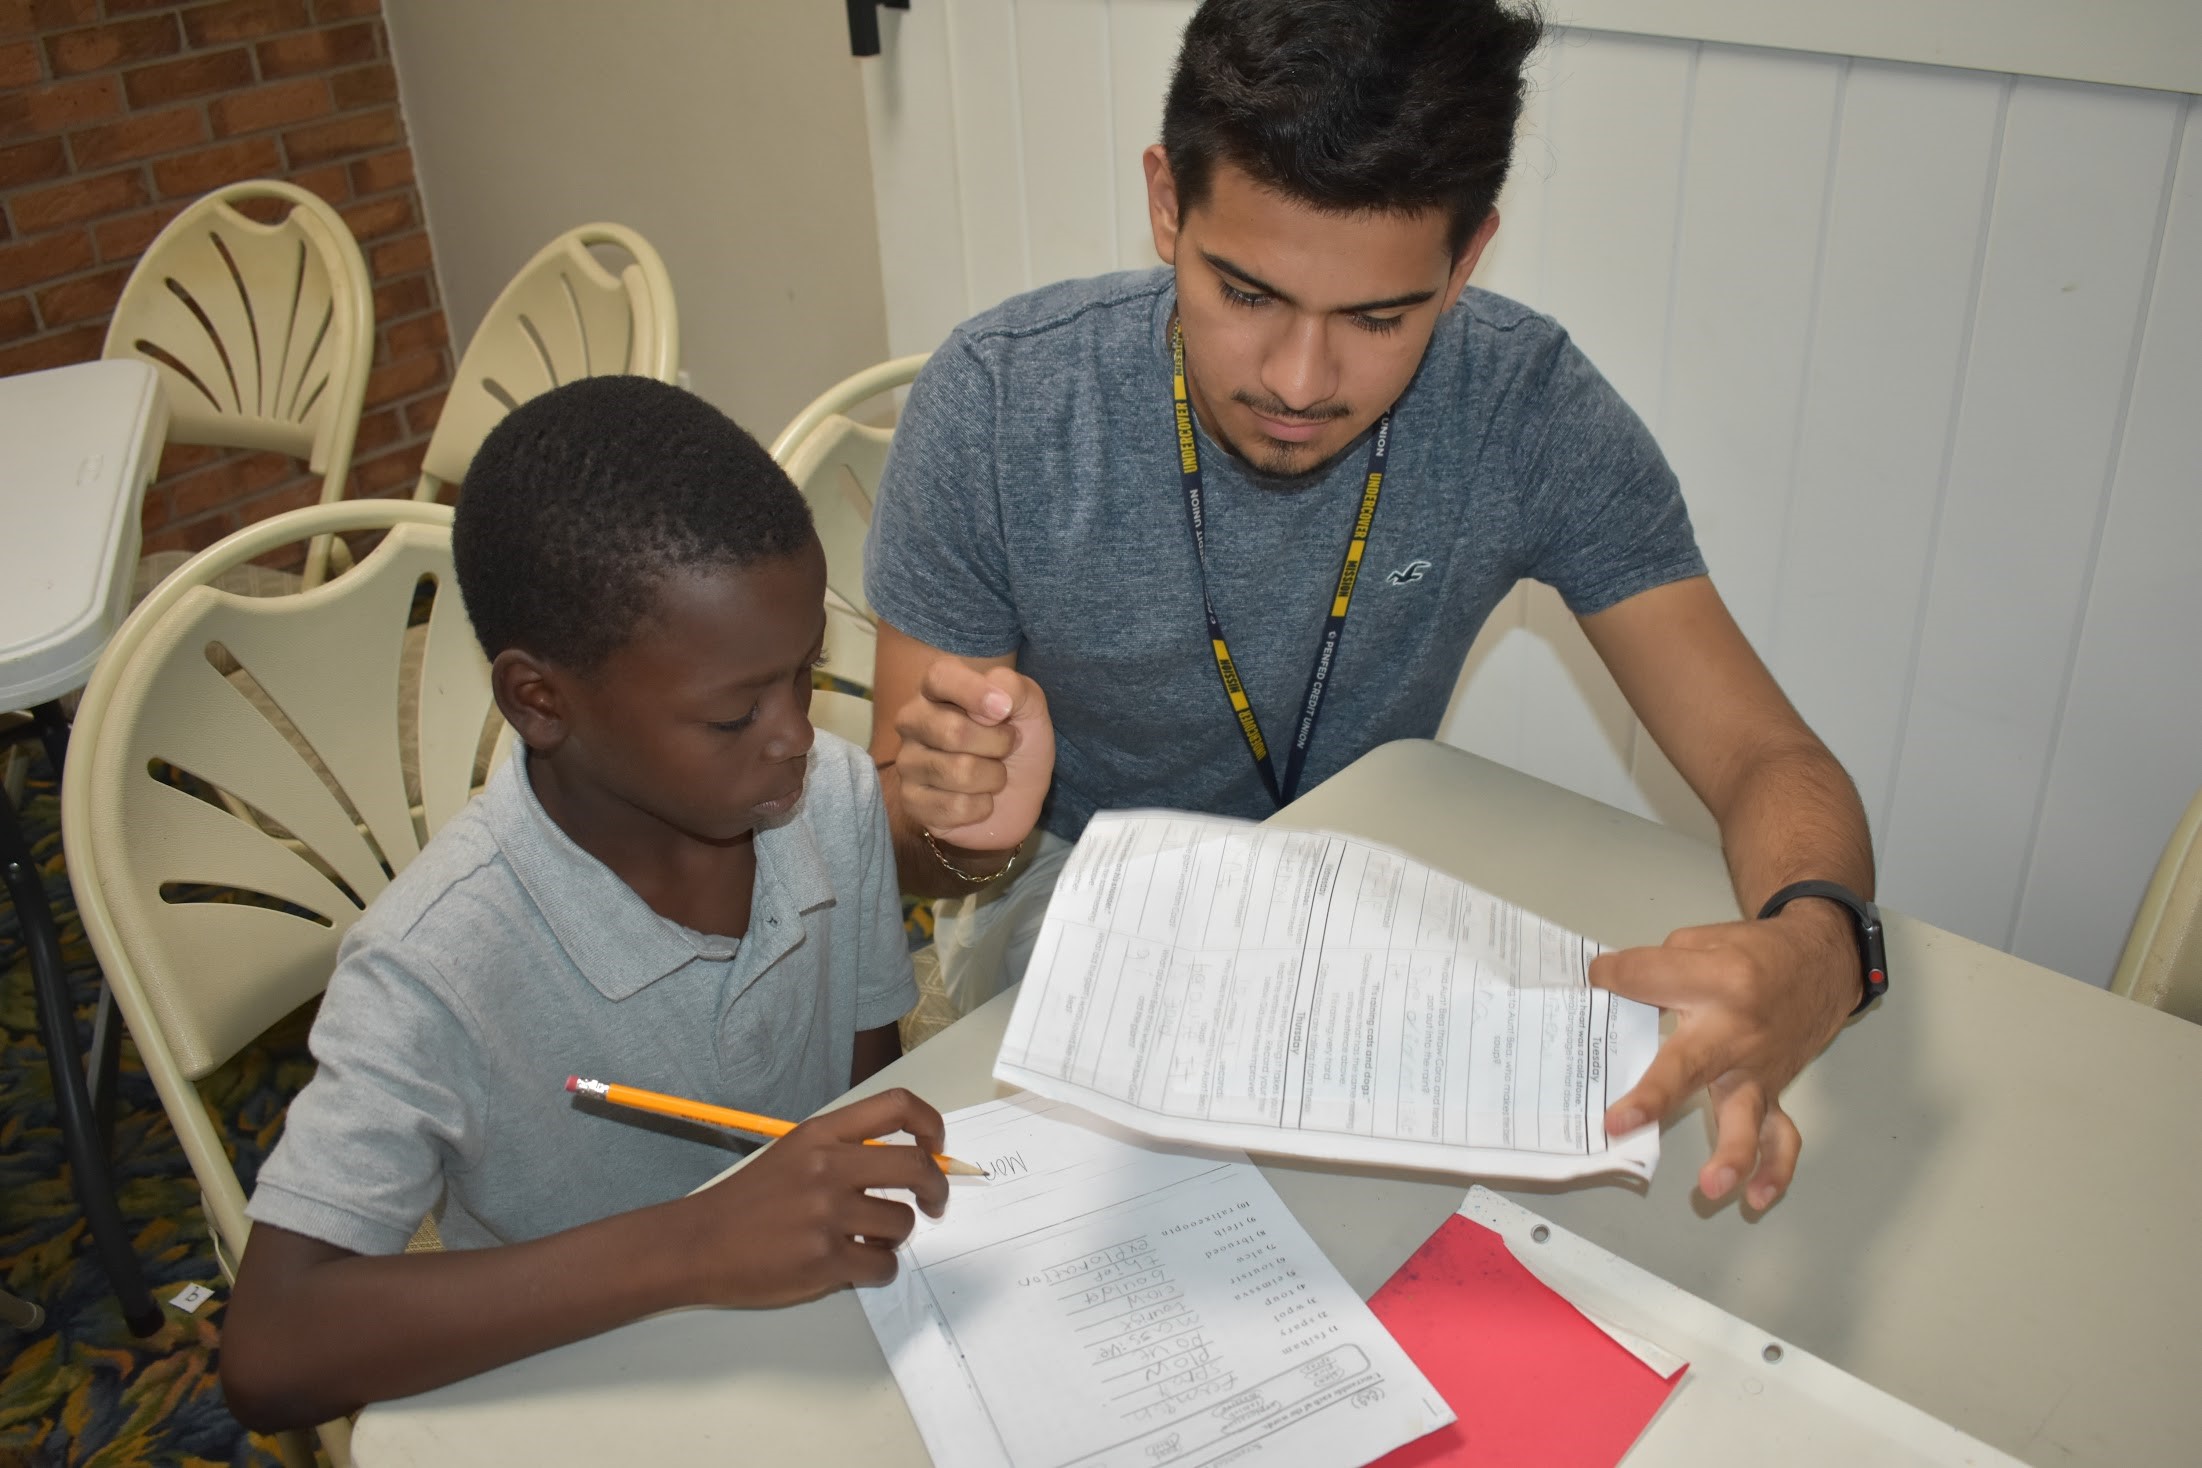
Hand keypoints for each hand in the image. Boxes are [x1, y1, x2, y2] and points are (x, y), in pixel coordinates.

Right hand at [680, 1088, 950, 1306]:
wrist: (697, 1244)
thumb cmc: (747, 1201)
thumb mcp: (793, 1154)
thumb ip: (845, 1152)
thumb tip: (910, 1164)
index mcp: (820, 1135)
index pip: (895, 1106)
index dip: (930, 1123)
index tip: (936, 1146)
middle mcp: (827, 1168)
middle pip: (915, 1166)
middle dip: (936, 1188)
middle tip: (933, 1203)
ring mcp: (826, 1215)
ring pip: (902, 1223)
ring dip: (895, 1236)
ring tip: (868, 1239)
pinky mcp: (824, 1260)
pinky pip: (883, 1265)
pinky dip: (879, 1268)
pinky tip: (856, 1265)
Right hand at [891, 659, 1053, 852]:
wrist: (1017, 798)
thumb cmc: (1017, 746)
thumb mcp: (1029, 707)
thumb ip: (1013, 687)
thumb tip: (995, 701)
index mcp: (937, 689)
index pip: (939, 677)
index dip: (973, 692)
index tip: (1004, 710)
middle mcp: (913, 720)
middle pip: (953, 731)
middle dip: (997, 745)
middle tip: (1006, 748)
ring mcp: (907, 762)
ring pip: (959, 772)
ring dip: (993, 778)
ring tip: (992, 775)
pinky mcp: (911, 801)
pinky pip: (955, 807)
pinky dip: (981, 807)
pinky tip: (977, 799)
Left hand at [1591, 902, 1854, 1210]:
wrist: (1819, 964)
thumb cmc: (1752, 953)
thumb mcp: (1698, 940)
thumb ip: (1653, 969)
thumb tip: (1603, 993)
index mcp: (1717, 980)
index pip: (1646, 981)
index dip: (1614, 977)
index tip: (1598, 978)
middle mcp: (1737, 1030)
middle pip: (1690, 1064)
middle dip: (1655, 1095)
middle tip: (1620, 1123)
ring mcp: (1757, 1069)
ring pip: (1746, 1116)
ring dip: (1731, 1154)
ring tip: (1710, 1186)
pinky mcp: (1772, 1092)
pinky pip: (1780, 1136)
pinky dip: (1774, 1170)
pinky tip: (1755, 1197)